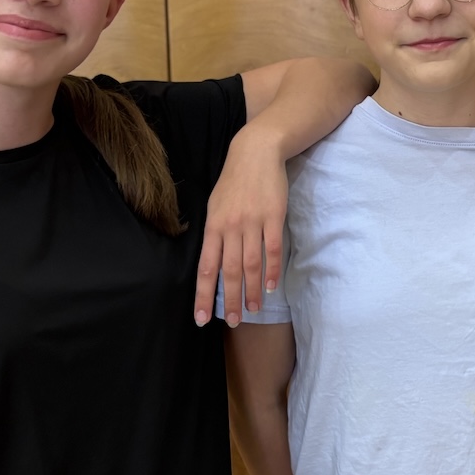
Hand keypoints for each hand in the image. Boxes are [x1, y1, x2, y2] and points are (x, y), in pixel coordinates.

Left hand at [195, 125, 286, 325]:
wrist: (255, 152)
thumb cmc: (234, 181)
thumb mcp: (214, 205)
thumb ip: (214, 234)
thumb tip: (210, 264)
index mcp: (213, 226)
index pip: (206, 267)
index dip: (203, 294)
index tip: (201, 317)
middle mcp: (230, 227)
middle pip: (228, 271)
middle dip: (229, 299)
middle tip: (233, 322)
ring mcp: (253, 222)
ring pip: (250, 264)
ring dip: (252, 290)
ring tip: (253, 309)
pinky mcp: (273, 217)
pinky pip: (272, 248)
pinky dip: (271, 269)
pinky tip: (271, 286)